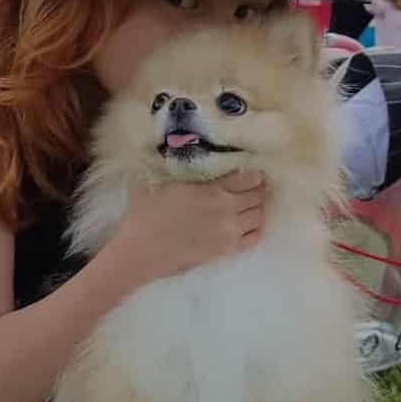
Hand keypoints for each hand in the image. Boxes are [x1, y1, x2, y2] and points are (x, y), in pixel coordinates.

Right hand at [110, 171, 266, 282]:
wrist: (141, 251)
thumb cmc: (146, 215)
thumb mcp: (158, 182)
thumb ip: (172, 168)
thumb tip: (167, 150)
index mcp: (212, 191)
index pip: (247, 178)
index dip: (253, 174)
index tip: (253, 172)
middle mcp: (226, 210)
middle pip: (257, 196)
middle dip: (258, 189)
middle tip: (255, 186)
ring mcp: (229, 232)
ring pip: (258, 216)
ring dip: (258, 207)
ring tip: (252, 203)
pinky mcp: (226, 250)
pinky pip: (254, 238)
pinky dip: (256, 228)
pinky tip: (250, 223)